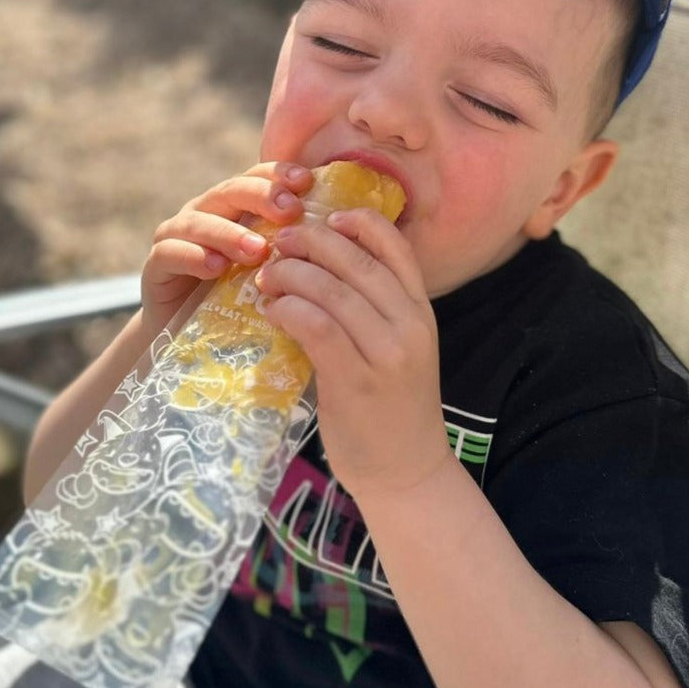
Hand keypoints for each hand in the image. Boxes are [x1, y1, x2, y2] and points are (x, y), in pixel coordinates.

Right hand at [141, 162, 312, 331]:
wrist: (192, 337)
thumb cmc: (241, 301)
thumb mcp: (271, 271)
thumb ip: (295, 250)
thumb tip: (342, 238)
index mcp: (237, 207)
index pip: (258, 177)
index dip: (279, 174)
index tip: (307, 182)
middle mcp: (207, 212)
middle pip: (231, 191)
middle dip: (261, 196)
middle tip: (289, 211)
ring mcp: (178, 235)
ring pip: (200, 221)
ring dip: (230, 233)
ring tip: (258, 250)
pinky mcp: (156, 265)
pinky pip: (171, 254)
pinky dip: (193, 257)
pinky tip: (215, 268)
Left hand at [255, 208, 452, 498]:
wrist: (406, 471)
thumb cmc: (393, 407)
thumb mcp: (400, 349)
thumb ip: (374, 310)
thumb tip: (323, 269)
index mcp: (421, 312)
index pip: (396, 248)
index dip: (361, 222)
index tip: (328, 216)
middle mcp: (409, 326)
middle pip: (356, 261)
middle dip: (312, 242)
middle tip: (280, 240)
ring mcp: (385, 354)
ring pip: (331, 290)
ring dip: (291, 274)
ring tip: (266, 276)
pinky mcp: (355, 381)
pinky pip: (316, 326)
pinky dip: (288, 308)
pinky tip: (272, 309)